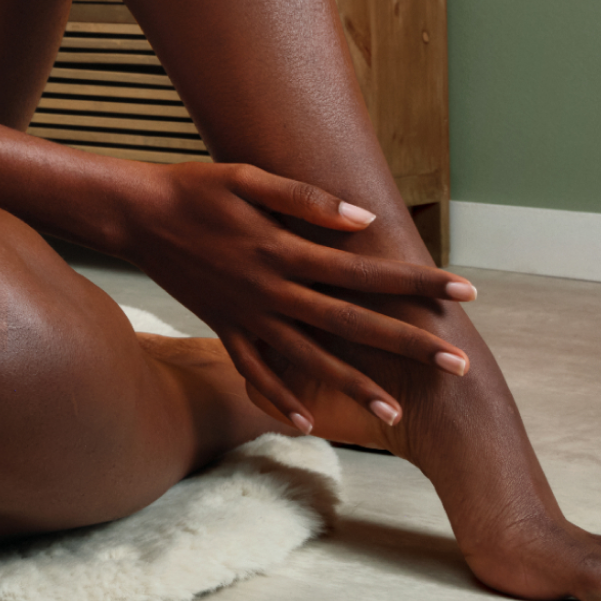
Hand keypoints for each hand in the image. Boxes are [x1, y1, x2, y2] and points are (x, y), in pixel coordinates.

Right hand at [109, 161, 474, 432]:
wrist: (134, 215)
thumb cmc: (195, 188)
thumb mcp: (249, 178)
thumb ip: (306, 201)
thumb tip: (364, 220)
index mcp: (285, 251)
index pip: (366, 270)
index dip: (417, 280)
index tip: (465, 289)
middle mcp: (272, 291)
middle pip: (352, 323)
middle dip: (408, 343)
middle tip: (457, 364)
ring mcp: (247, 316)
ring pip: (310, 358)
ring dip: (354, 385)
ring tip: (395, 411)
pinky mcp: (224, 328)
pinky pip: (255, 372)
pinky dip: (279, 398)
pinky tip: (307, 422)